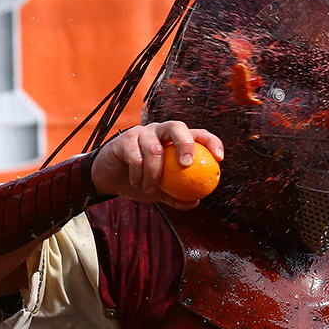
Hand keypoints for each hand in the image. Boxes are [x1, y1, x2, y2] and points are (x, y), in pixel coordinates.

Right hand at [90, 121, 223, 207]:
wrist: (109, 179)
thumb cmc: (139, 181)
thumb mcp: (160, 192)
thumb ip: (177, 195)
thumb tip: (196, 201)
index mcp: (173, 140)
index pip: (197, 133)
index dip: (211, 141)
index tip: (219, 158)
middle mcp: (159, 131)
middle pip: (177, 126)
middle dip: (185, 143)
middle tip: (186, 165)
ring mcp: (141, 133)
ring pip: (154, 148)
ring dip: (154, 174)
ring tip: (150, 189)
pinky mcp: (124, 140)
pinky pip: (135, 157)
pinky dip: (138, 174)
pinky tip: (136, 183)